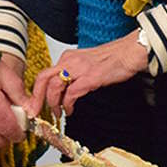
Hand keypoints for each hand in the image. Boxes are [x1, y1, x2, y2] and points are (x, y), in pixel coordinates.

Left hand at [28, 31, 147, 116]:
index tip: (37, 103)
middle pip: (43, 78)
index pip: (45, 73)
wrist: (129, 52)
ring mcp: (79, 69)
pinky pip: (71, 93)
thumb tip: (64, 91)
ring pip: (54, 86)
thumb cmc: (112, 59)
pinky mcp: (90, 77)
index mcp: (68, 57)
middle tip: (36, 112)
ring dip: (52, 103)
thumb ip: (73, 73)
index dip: (37, 90)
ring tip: (57, 113)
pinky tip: (70, 110)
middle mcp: (70, 61)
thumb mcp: (86, 63)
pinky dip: (67, 105)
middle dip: (36, 98)